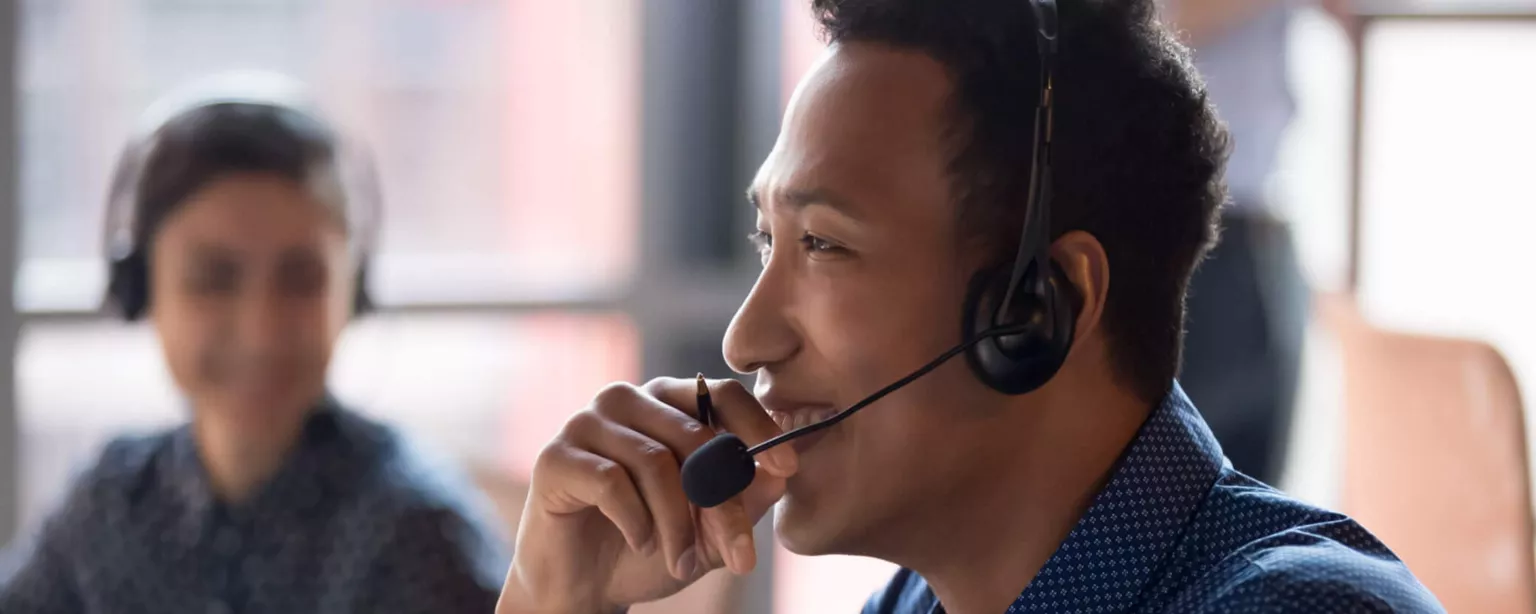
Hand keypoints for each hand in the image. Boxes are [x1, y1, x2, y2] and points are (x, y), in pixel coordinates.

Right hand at [496, 377, 798, 613]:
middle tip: (738, 555)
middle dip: (723, 503)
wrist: (582, 586)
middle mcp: (626, 399)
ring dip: (677, 524)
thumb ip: (745, 496)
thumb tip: (784, 471)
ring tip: (683, 562)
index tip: (788, 468)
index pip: (719, 394)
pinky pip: (611, 482)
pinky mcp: (555, 456)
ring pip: (656, 462)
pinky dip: (636, 521)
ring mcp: (586, 422)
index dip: (758, 427)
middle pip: (694, 436)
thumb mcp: (710, 527)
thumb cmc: (647, 546)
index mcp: (665, 402)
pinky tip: (640, 544)